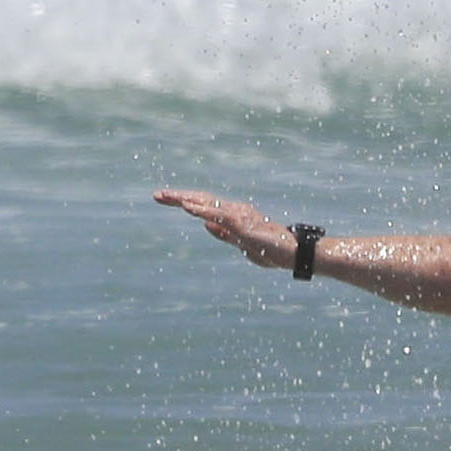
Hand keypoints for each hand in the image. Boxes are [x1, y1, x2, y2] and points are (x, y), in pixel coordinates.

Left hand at [155, 189, 296, 268]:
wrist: (293, 255)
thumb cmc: (271, 250)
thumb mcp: (241, 244)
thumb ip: (224, 234)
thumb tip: (206, 225)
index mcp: (233, 216)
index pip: (204, 205)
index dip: (184, 201)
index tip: (162, 198)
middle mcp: (235, 211)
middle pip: (202, 201)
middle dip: (179, 197)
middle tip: (157, 195)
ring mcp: (239, 217)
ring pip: (208, 205)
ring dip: (187, 200)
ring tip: (168, 197)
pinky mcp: (242, 225)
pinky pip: (218, 215)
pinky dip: (202, 210)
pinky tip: (188, 207)